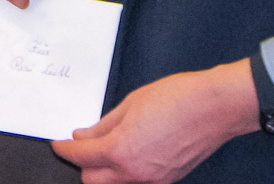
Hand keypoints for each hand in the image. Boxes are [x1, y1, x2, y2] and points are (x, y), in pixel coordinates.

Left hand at [52, 60, 258, 182]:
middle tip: (81, 145)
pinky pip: (137, 181)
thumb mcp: (130, 104)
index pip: (80, 157)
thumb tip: (84, 135)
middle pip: (93, 180)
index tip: (58, 144)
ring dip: (105, 171)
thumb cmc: (176, 99)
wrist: (215, 107)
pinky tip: (130, 152)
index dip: (64, 149)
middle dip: (82, 164)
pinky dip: (127, 171)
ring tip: (105, 148)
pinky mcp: (169, 179)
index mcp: (121, 151)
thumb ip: (103, 124)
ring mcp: (154, 180)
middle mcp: (136, 172)